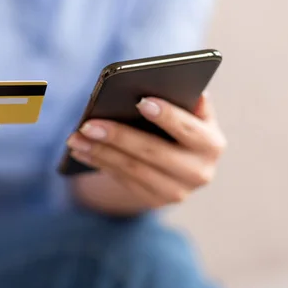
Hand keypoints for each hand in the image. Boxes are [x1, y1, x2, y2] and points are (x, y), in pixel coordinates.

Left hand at [68, 93, 225, 212]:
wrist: (177, 167)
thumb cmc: (179, 127)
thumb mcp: (189, 114)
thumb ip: (185, 101)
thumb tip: (177, 87)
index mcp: (211, 143)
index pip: (189, 130)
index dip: (167, 116)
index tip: (141, 101)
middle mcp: (200, 172)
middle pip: (153, 152)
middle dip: (119, 136)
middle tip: (89, 124)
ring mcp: (177, 192)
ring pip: (132, 169)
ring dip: (100, 151)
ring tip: (76, 137)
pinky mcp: (154, 201)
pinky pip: (122, 180)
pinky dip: (98, 162)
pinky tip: (80, 150)